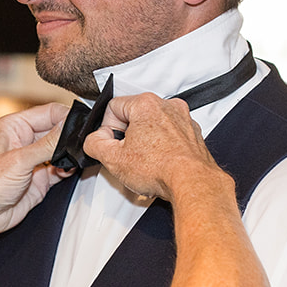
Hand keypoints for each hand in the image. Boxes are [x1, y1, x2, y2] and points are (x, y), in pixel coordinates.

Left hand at [0, 102, 70, 286]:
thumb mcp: (19, 160)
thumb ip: (47, 144)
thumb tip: (69, 128)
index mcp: (14, 126)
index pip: (48, 112)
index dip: (67, 117)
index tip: (82, 125)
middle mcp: (24, 140)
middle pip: (57, 130)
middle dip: (70, 137)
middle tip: (83, 144)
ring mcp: (33, 160)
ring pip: (61, 150)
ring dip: (70, 154)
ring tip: (76, 159)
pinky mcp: (40, 178)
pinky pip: (61, 169)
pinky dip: (68, 169)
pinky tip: (69, 171)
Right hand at [84, 94, 226, 203]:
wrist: (192, 182)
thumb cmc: (161, 169)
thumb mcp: (113, 159)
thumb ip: (94, 144)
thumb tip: (94, 140)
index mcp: (146, 104)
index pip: (113, 107)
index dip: (106, 129)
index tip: (111, 145)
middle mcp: (167, 106)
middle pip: (134, 116)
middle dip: (127, 137)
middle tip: (127, 157)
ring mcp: (183, 119)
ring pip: (153, 126)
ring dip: (145, 143)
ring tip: (145, 163)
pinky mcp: (193, 134)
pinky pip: (170, 136)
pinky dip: (163, 148)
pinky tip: (160, 164)